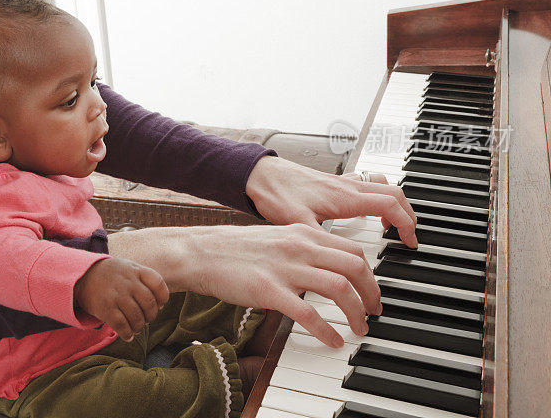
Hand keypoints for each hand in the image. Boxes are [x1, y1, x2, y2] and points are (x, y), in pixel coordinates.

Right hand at [74, 258, 168, 341]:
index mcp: (136, 270)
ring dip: (139, 327)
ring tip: (137, 327)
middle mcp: (127, 282)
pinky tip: (128, 335)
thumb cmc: (113, 274)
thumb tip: (160, 305)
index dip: (163, 297)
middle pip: (149, 304)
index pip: (158, 284)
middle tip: (146, 319)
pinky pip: (122, 325)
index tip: (159, 304)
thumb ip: (146, 281)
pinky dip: (127, 334)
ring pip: (137, 317)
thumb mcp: (129, 268)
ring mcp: (116, 295)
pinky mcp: (105, 308)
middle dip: (151, 316)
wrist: (83, 275)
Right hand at [108, 224, 381, 347]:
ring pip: (339, 287)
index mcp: (303, 233)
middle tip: (373, 311)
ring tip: (359, 328)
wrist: (200, 252)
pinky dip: (327, 330)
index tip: (372, 291)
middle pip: (355, 265)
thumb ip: (302, 248)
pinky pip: (308, 313)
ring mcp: (285, 268)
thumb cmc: (234, 249)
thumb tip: (326, 264)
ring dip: (356, 311)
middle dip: (372, 292)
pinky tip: (332, 340)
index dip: (370, 273)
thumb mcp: (276, 238)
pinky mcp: (269, 290)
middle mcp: (299, 247)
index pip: (352, 249)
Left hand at [246, 156, 417, 246]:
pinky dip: (376, 195)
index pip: (390, 205)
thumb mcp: (297, 223)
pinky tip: (366, 210)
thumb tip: (338, 262)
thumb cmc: (276, 194)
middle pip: (394, 193)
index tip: (409, 243)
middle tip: (407, 237)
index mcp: (344, 197)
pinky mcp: (333, 182)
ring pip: (382, 186)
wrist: (261, 175)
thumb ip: (321, 241)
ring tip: (392, 225)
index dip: (406, 224)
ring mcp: (342, 182)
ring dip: (394, 203)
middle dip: (408, 214)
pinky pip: (366, 183)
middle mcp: (347, 186)